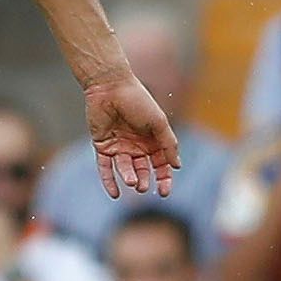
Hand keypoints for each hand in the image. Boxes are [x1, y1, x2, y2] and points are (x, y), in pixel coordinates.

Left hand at [84, 70, 178, 198]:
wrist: (110, 87)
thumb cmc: (138, 101)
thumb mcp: (159, 123)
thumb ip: (169, 144)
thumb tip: (178, 166)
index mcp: (153, 140)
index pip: (161, 164)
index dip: (164, 179)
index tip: (164, 192)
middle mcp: (137, 145)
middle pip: (143, 170)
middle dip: (145, 181)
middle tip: (143, 187)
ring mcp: (119, 146)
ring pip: (125, 169)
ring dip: (129, 178)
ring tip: (133, 182)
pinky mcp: (103, 146)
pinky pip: (105, 168)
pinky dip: (109, 181)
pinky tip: (115, 194)